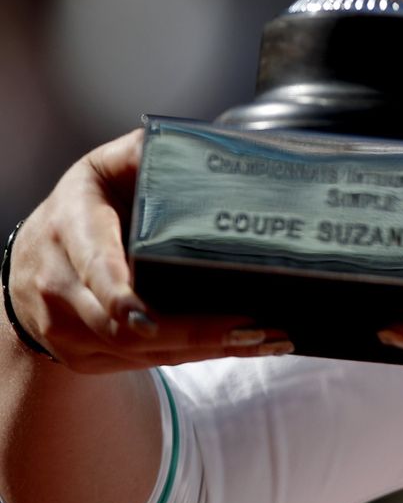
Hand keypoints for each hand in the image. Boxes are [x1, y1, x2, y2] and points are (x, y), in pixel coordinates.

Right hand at [6, 129, 292, 372]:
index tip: (147, 317)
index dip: (117, 295)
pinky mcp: (86, 358)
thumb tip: (196, 139)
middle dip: (194, 332)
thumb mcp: (105, 168)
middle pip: (123, 327)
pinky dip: (197, 356)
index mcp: (71, 230)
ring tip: (270, 339)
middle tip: (256, 327)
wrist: (34, 258)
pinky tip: (245, 347)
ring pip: (139, 352)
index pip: (93, 268)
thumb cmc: (87, 204)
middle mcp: (60, 288)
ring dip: (207, 349)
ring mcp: (68, 330)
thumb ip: (143, 152)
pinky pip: (144, 363)